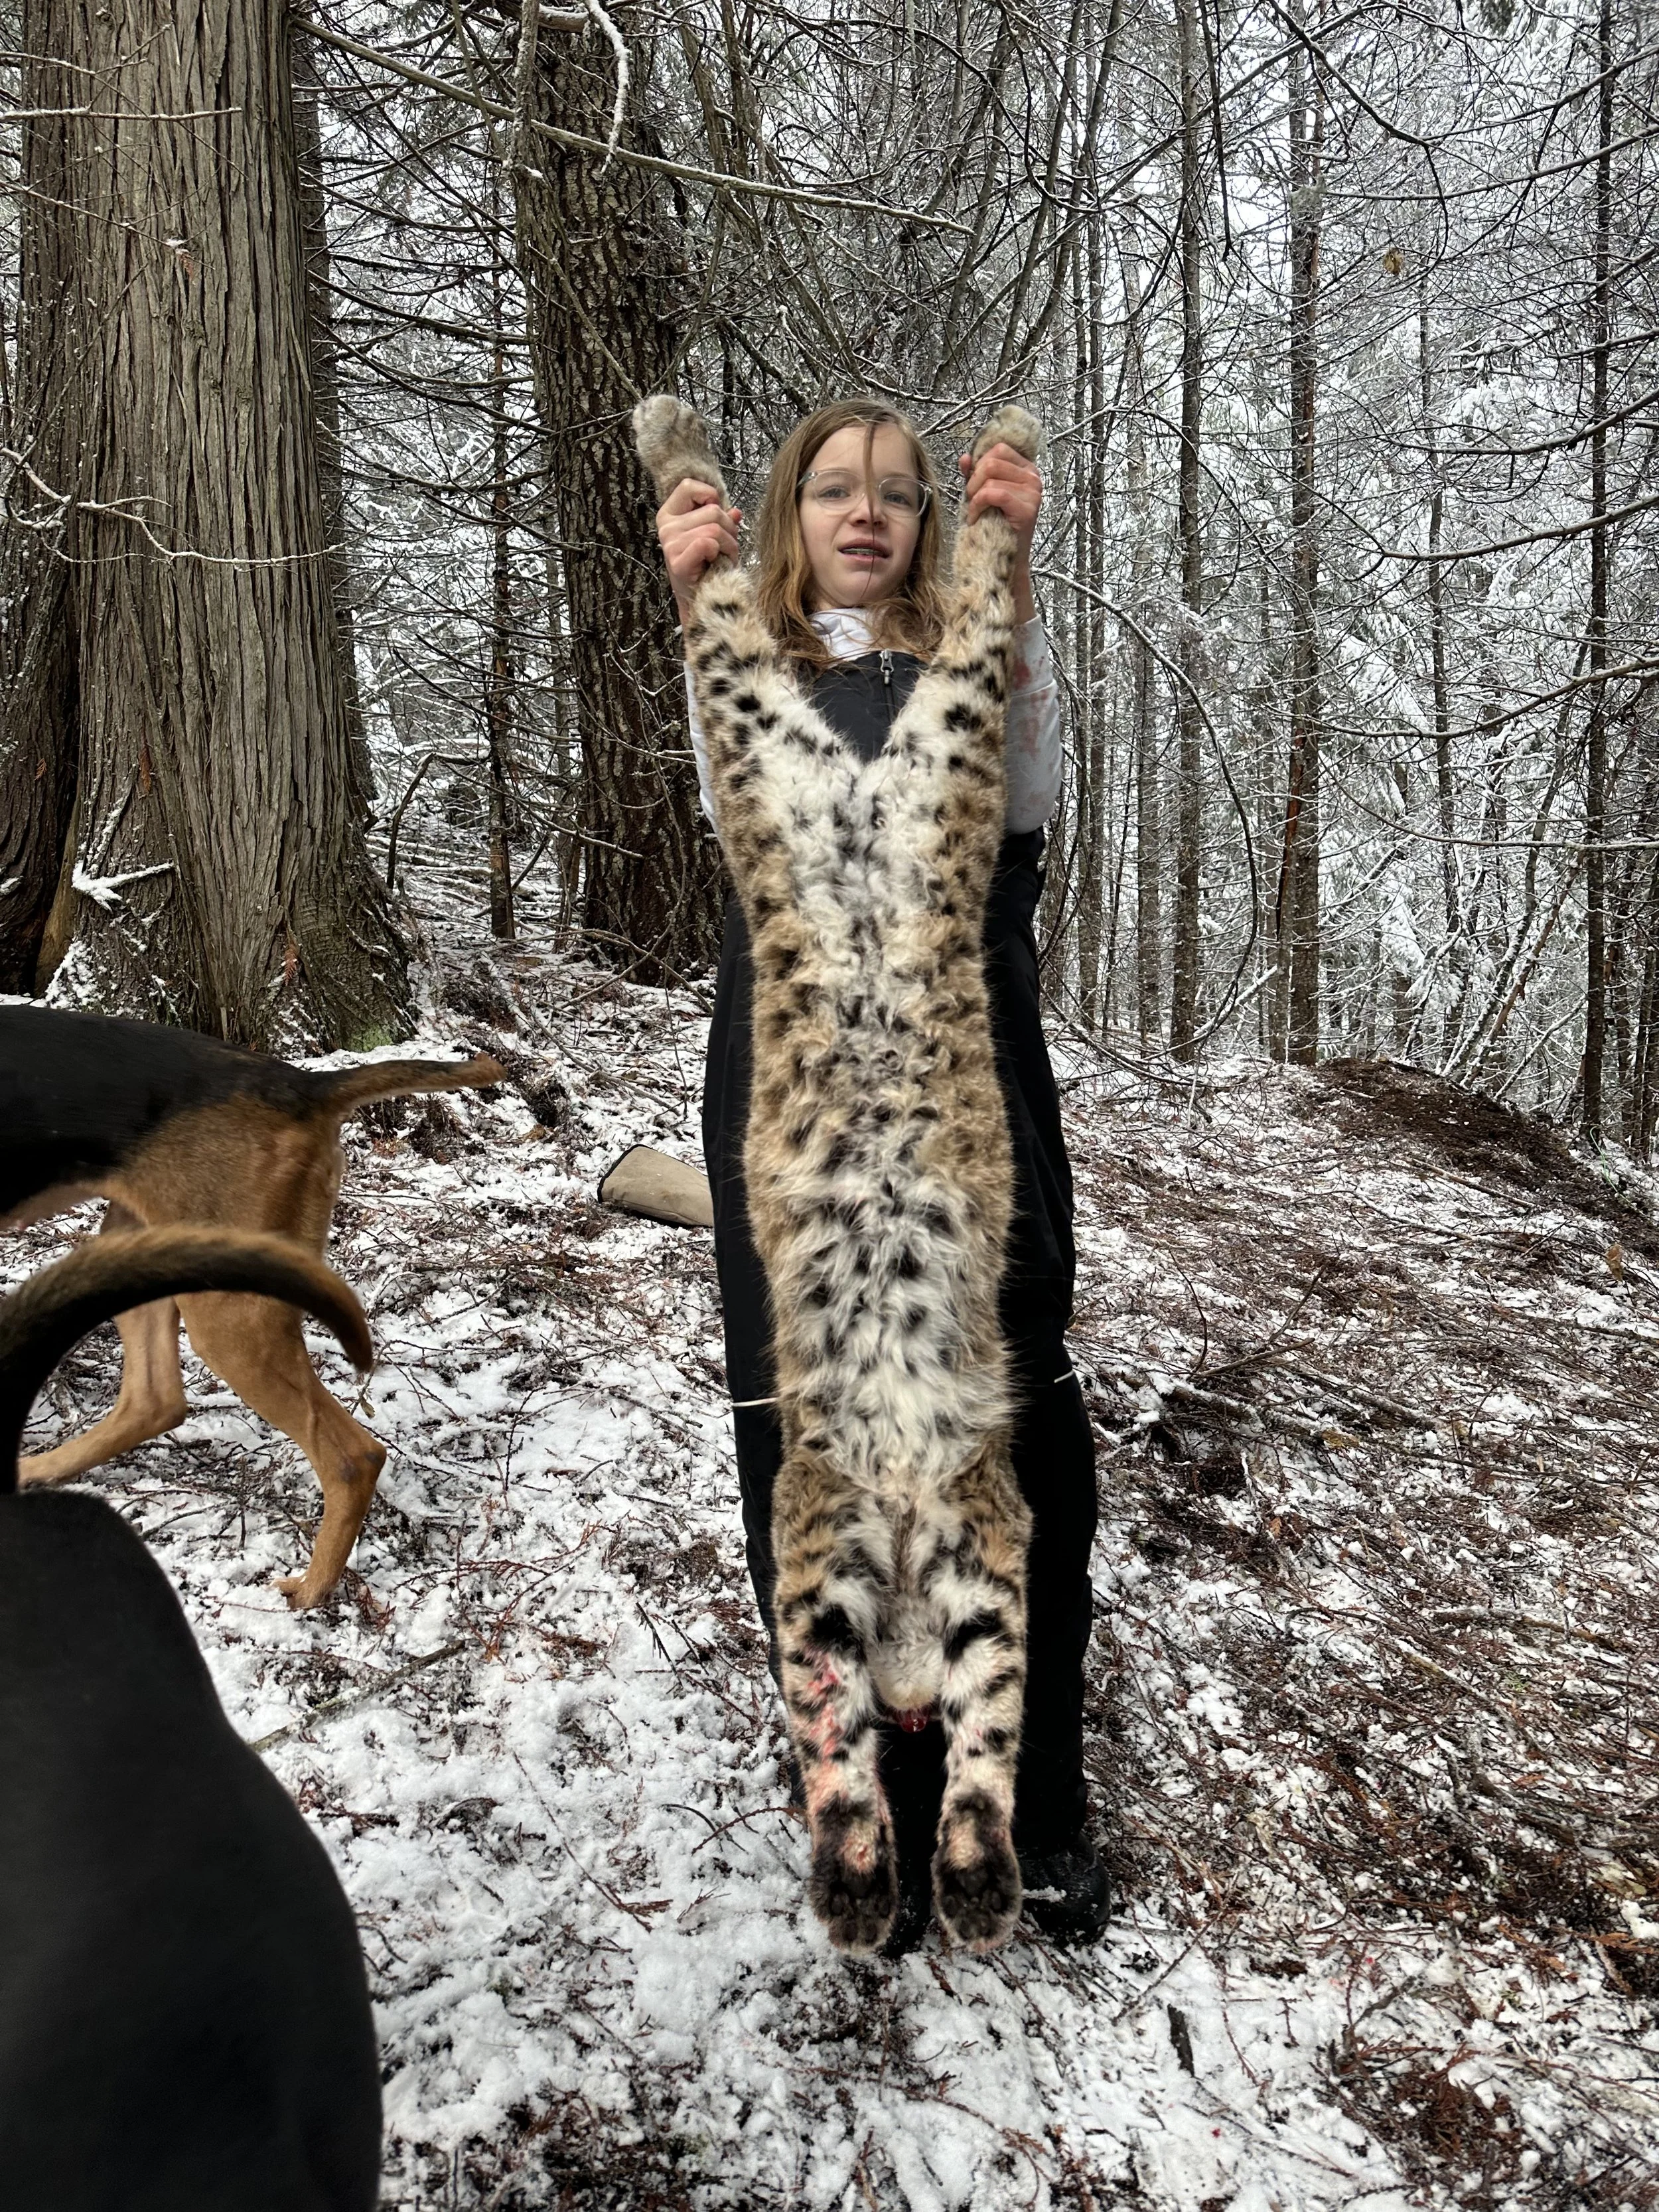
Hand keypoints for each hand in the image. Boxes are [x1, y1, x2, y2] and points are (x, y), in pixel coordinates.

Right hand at [656, 477, 740, 617]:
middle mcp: (666, 527)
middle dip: (729, 529)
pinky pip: (708, 543)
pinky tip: (718, 563)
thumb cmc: (707, 567)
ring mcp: (670, 543)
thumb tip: (736, 511)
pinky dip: (722, 553)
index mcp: (669, 514)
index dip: (710, 495)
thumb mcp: (714, 537)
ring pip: (715, 527)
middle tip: (726, 548)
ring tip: (724, 557)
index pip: (689, 485)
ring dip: (729, 544)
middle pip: (712, 510)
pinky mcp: (677, 560)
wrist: (701, 601)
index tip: (716, 515)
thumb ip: (722, 520)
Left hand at [959, 441, 1041, 621]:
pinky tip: (975, 518)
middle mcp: (1034, 477)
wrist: (1003, 560)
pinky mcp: (1028, 509)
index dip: (979, 463)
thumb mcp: (981, 495)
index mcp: (1026, 469)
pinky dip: (978, 505)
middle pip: (993, 459)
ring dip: (975, 495)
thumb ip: (974, 475)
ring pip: (992, 476)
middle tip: (971, 500)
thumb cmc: (992, 527)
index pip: (999, 449)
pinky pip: (995, 493)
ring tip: (974, 511)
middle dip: (974, 479)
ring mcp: (1033, 493)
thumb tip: (965, 457)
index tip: (974, 484)